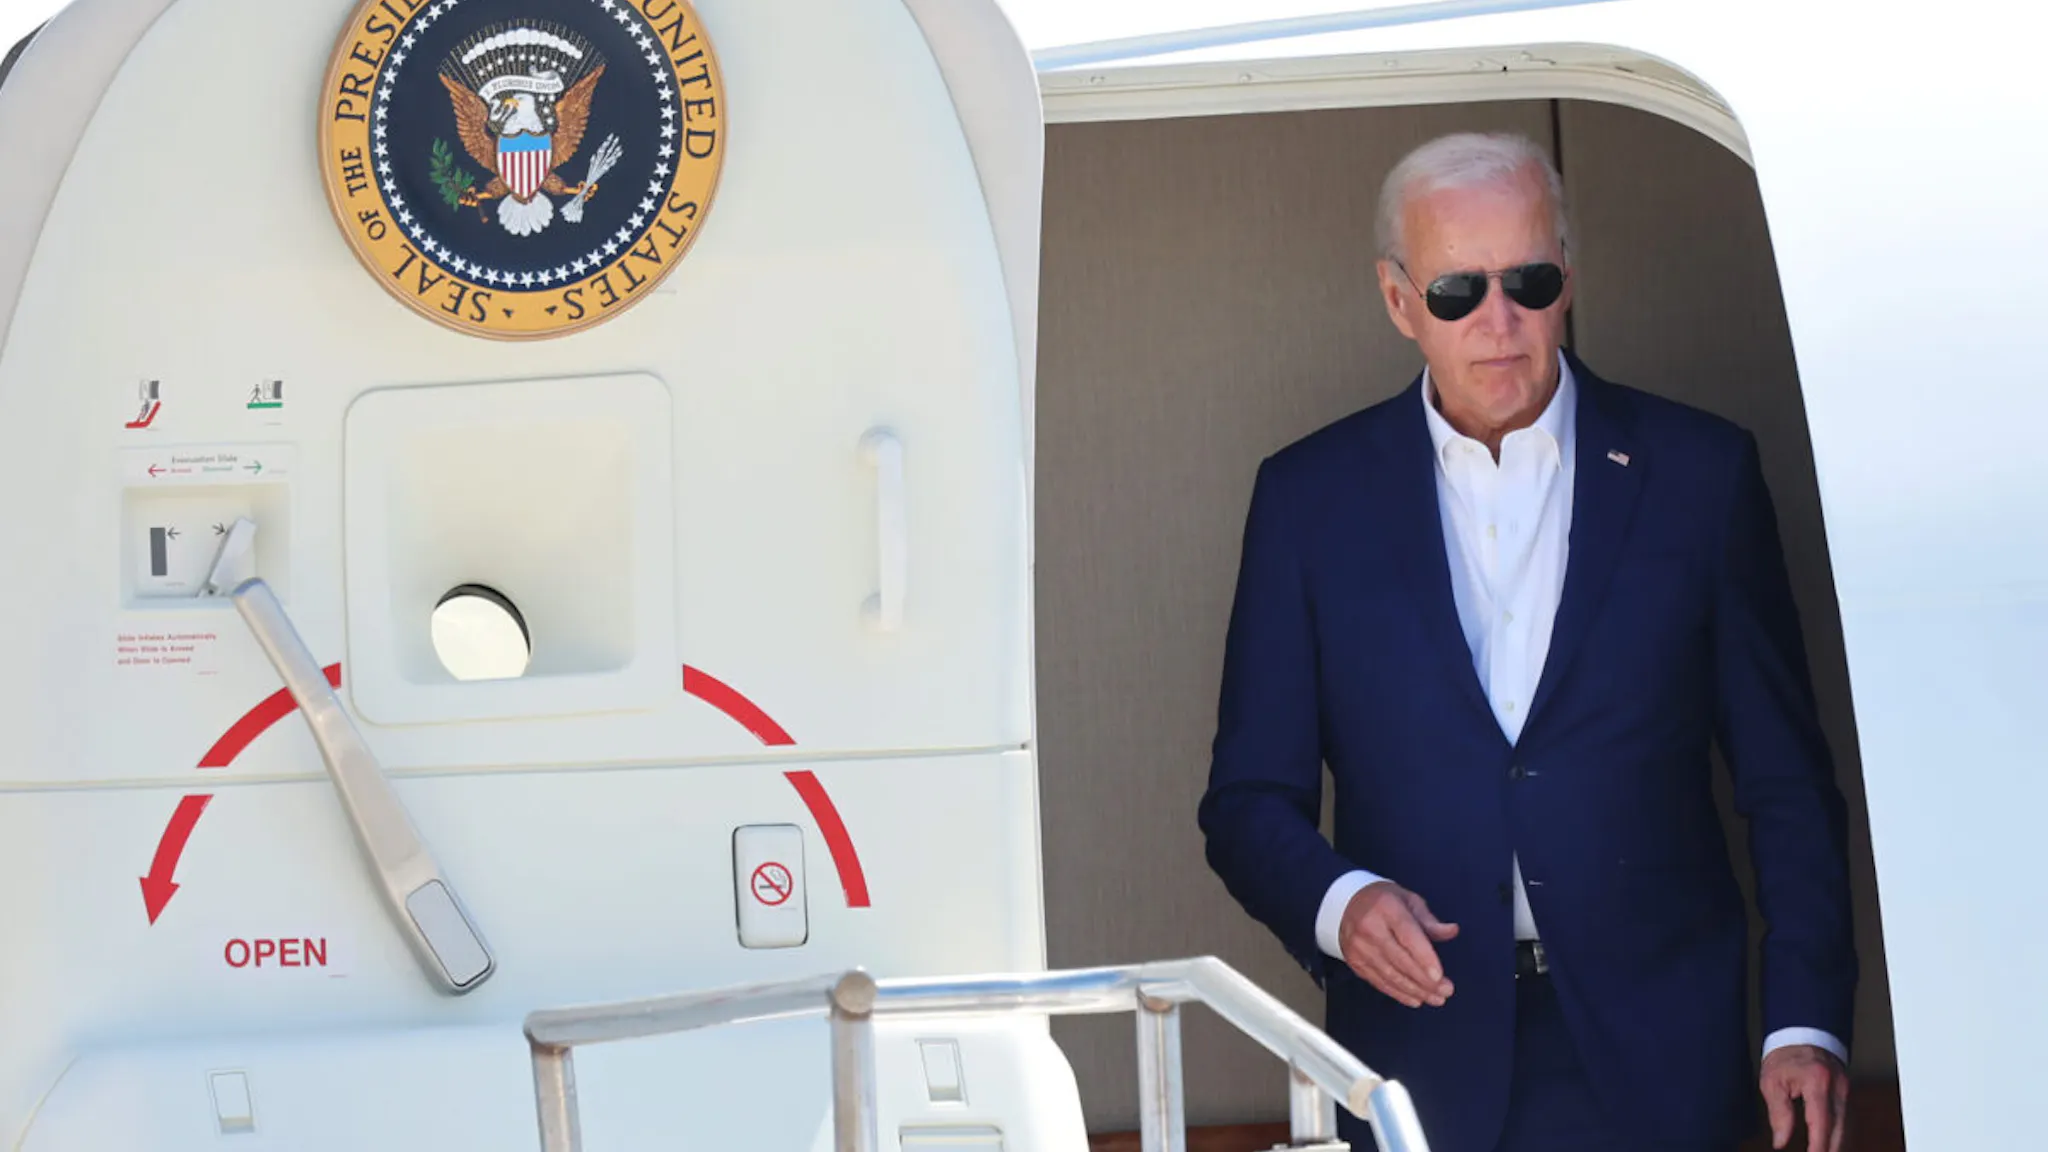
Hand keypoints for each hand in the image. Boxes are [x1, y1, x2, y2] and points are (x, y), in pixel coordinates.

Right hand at [1338, 881, 1458, 1006]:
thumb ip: (1430, 920)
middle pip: (1400, 959)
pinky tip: (1415, 999)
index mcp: (1386, 908)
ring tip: (1436, 999)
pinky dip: (1398, 993)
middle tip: (1446, 991)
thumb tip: (1452, 931)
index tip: (1439, 976)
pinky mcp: (1355, 962)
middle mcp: (1369, 928)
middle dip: (1425, 980)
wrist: (1345, 904)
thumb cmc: (1384, 902)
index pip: (1407, 935)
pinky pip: (1379, 982)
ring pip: (1390, 974)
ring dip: (1415, 990)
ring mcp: (1359, 947)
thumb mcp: (1408, 901)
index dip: (1424, 957)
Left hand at [1760, 1044, 1848, 1151]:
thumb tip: (1781, 1141)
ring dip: (1836, 1144)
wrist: (1802, 1032)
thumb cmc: (1784, 1055)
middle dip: (1830, 1149)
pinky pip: (1846, 1118)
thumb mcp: (1772, 1082)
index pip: (1821, 1122)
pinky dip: (1838, 1134)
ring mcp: (1845, 1089)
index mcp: (1817, 1082)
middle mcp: (1837, 1087)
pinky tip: (1831, 1144)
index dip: (1818, 1145)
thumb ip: (1779, 1113)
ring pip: (1846, 1126)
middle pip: (1839, 1128)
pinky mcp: (1846, 1092)